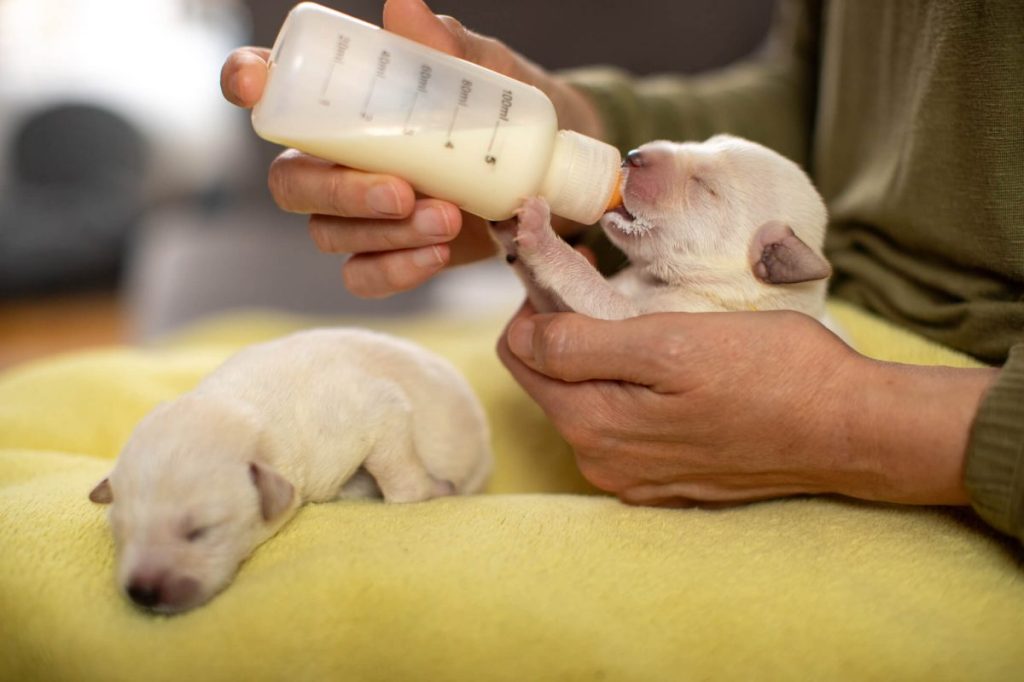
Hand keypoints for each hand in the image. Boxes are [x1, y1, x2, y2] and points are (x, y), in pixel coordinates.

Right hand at [219, 0, 602, 296]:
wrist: (542, 174)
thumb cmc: (500, 110)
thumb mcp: (485, 73)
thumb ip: (447, 46)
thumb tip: (405, 9)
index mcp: (343, 105)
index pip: (275, 90)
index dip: (248, 81)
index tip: (252, 82)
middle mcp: (334, 161)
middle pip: (292, 182)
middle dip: (341, 191)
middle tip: (402, 192)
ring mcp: (354, 215)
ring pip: (329, 233)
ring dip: (385, 232)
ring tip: (448, 218)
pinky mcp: (384, 255)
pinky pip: (363, 276)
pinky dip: (395, 270)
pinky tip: (435, 254)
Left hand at [497, 304, 998, 506]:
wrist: (848, 429)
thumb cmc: (771, 375)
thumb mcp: (671, 344)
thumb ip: (582, 345)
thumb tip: (522, 335)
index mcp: (593, 427)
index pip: (519, 355)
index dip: (536, 301)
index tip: (575, 262)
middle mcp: (602, 461)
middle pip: (548, 379)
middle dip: (563, 326)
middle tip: (604, 279)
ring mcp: (634, 475)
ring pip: (583, 399)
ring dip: (597, 356)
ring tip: (639, 318)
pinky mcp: (665, 478)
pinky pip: (620, 424)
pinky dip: (627, 387)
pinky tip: (664, 364)